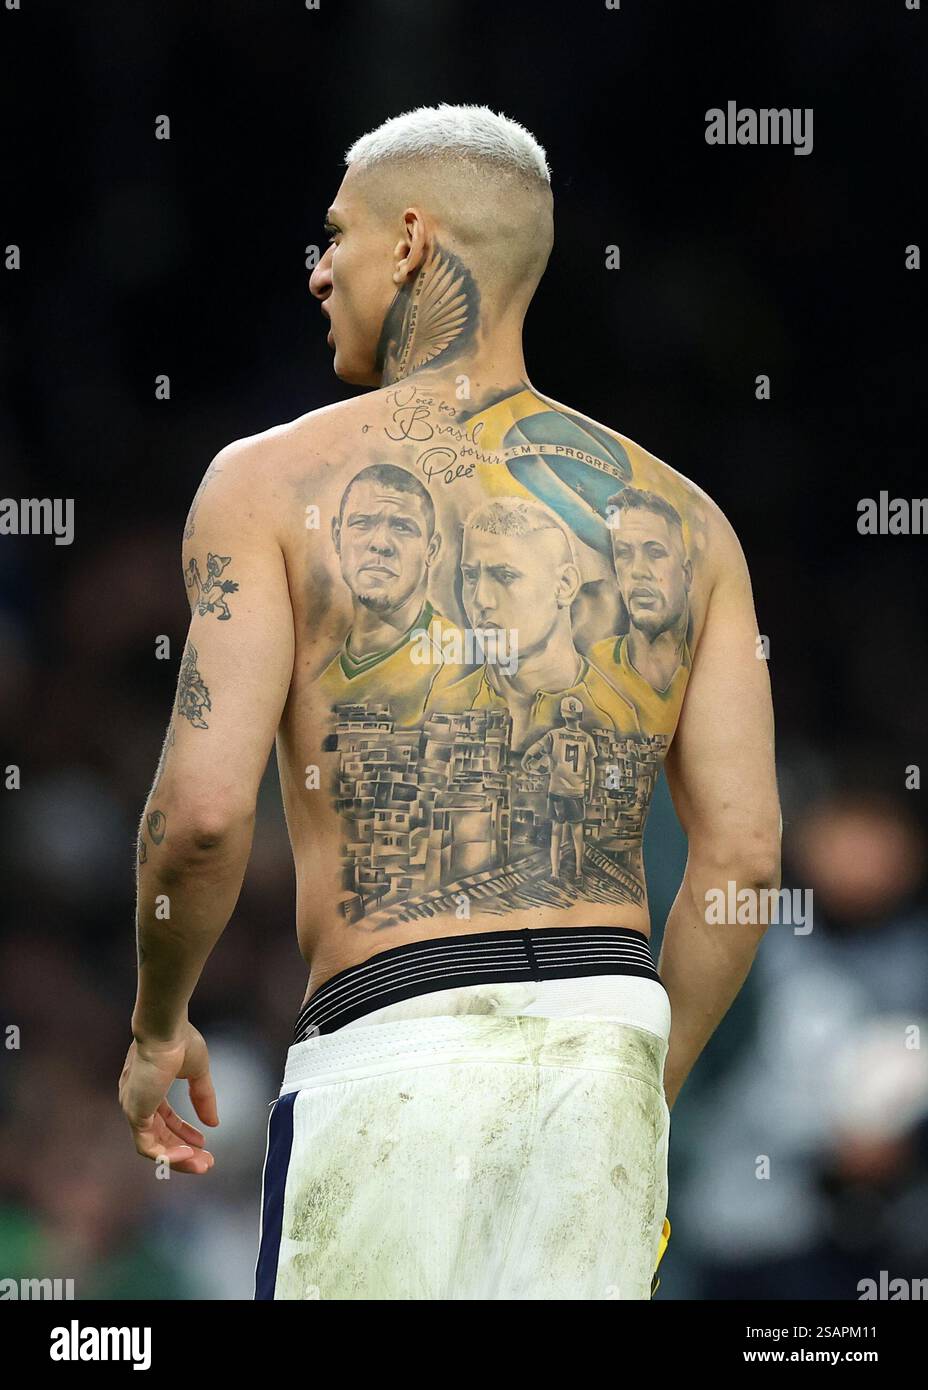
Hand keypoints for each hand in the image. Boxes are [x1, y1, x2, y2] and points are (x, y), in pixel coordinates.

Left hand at [119, 1022, 218, 1174]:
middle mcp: (138, 1101)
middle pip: (159, 1137)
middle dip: (184, 1151)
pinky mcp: (134, 1115)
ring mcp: (134, 1109)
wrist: (165, 1031)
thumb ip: (204, 1098)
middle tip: (206, 1161)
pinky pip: (148, 1147)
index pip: (164, 1119)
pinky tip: (188, 1154)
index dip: (184, 1132)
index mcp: (149, 1089)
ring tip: (202, 1164)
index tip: (204, 1141)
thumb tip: (214, 1122)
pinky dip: (167, 1155)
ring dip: (178, 1158)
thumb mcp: (198, 1072)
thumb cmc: (180, 1042)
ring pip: (154, 1146)